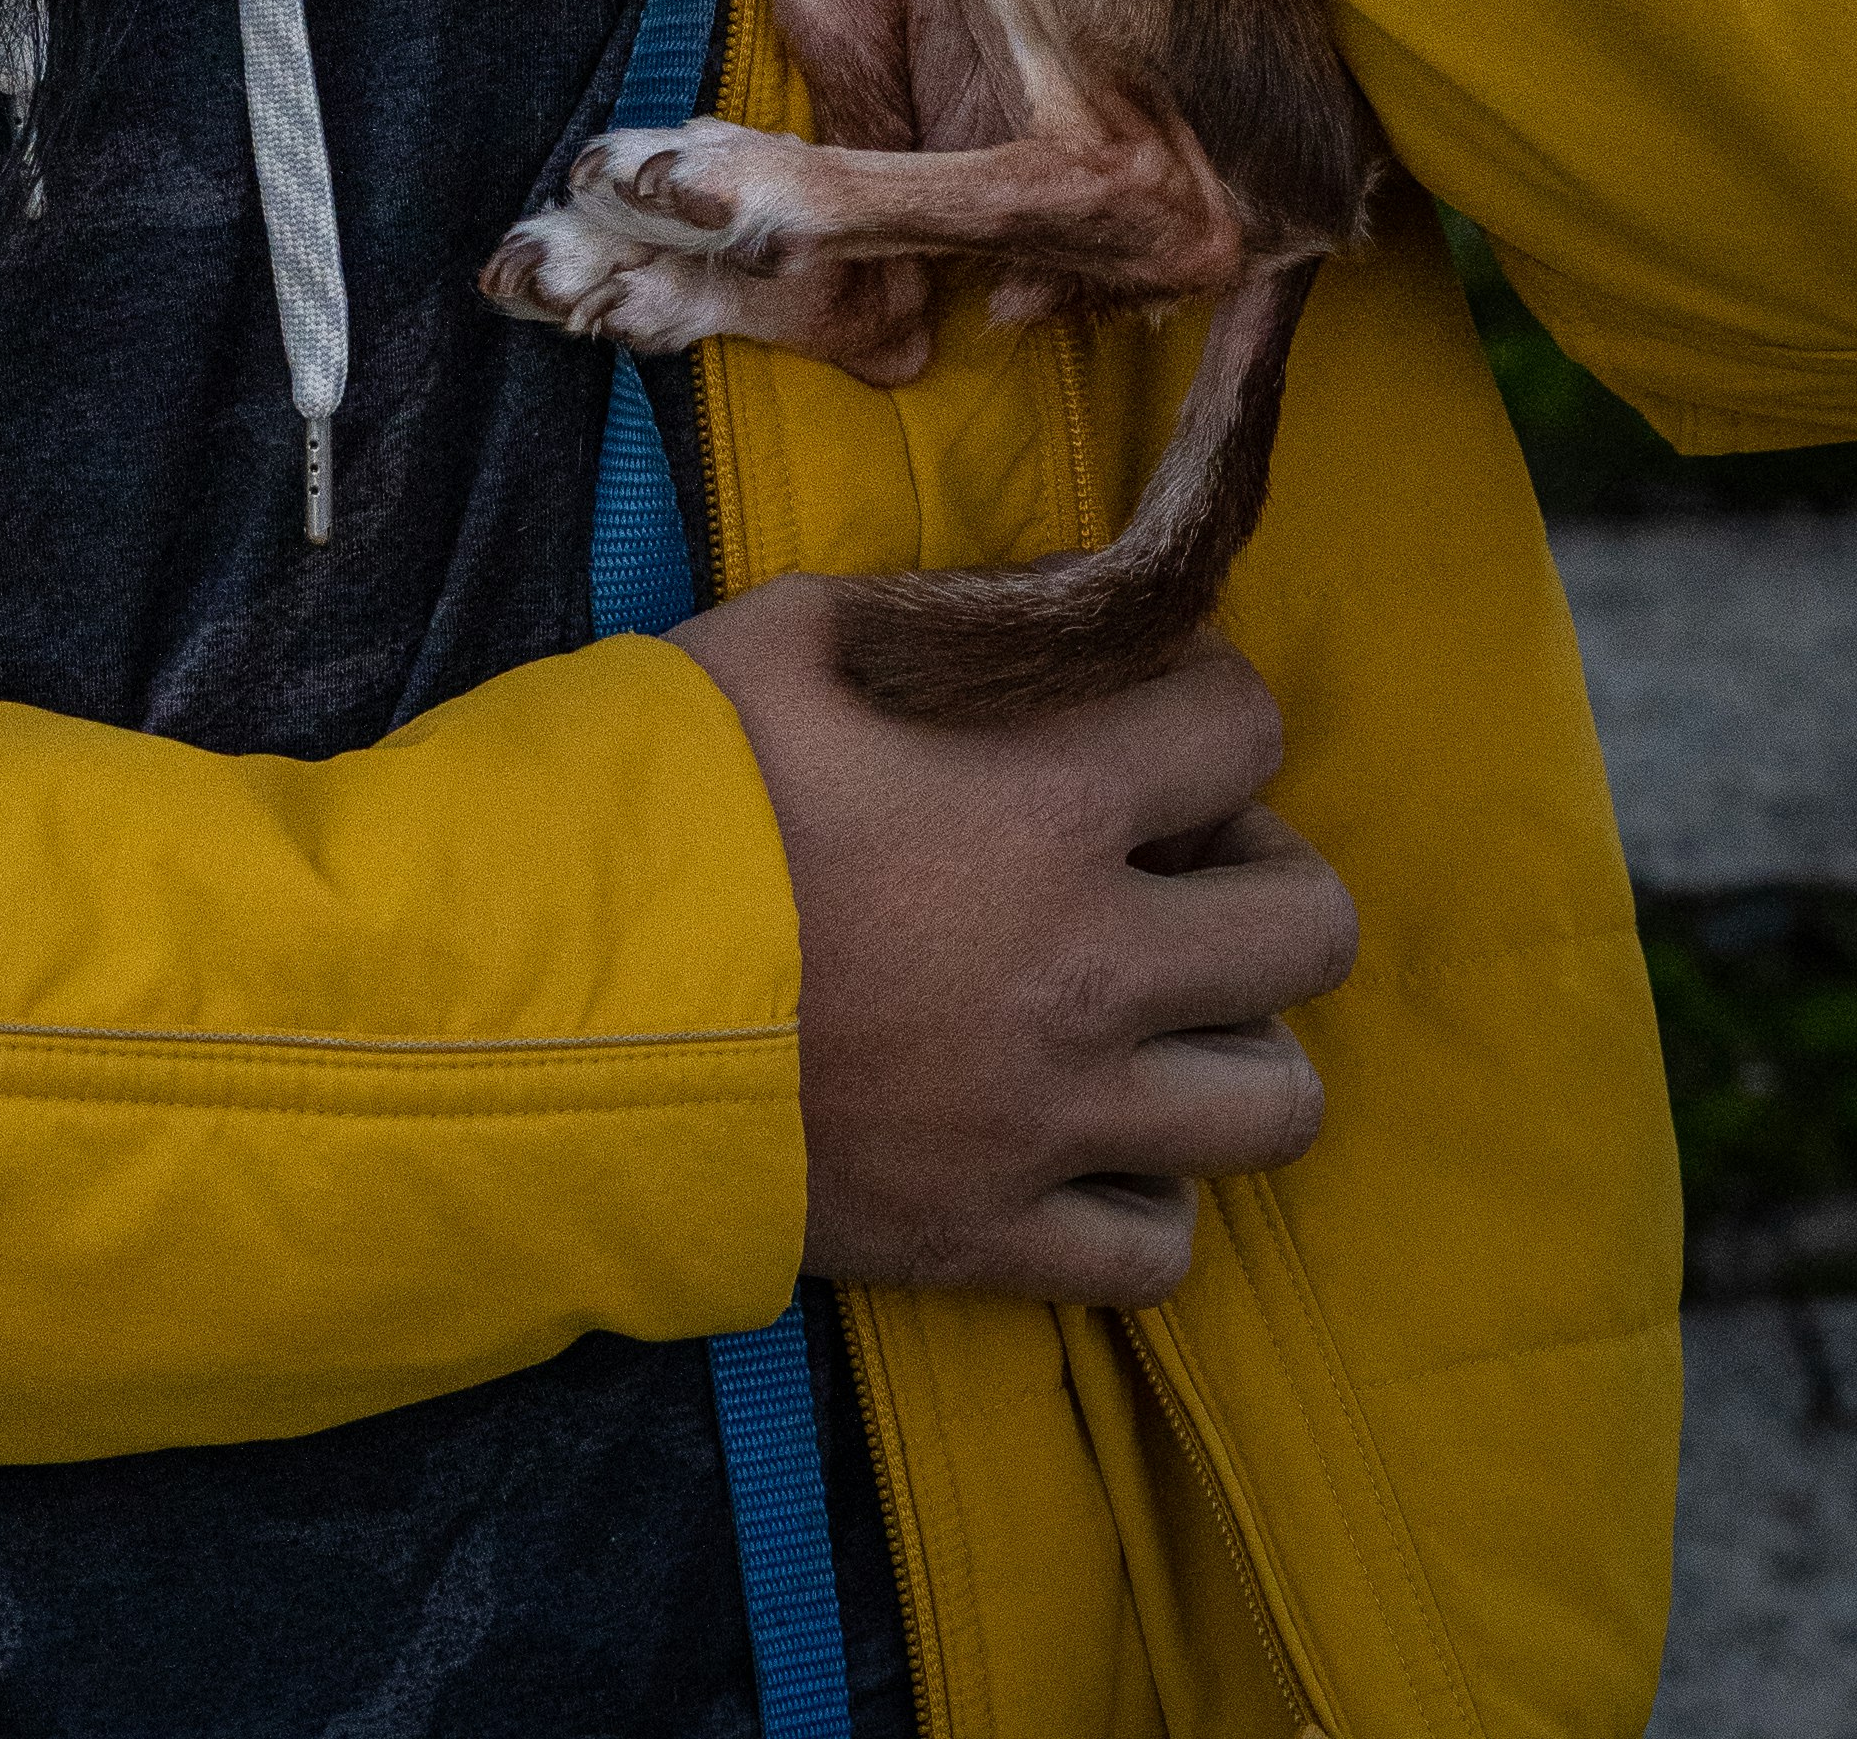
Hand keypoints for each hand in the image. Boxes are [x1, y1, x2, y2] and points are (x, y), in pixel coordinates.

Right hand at [679, 584, 1353, 1297]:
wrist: (542, 1009)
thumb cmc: (665, 798)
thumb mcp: (783, 637)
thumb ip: (931, 612)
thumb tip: (1040, 607)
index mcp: (1045, 807)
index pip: (1246, 727)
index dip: (1209, 703)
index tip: (1153, 715)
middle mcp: (1087, 970)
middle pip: (1314, 926)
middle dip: (1260, 873)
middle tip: (1171, 865)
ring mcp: (1050, 1121)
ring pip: (1277, 1104)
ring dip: (1230, 1043)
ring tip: (1147, 1009)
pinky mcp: (992, 1238)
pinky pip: (1162, 1249)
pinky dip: (1142, 1194)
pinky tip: (1075, 1134)